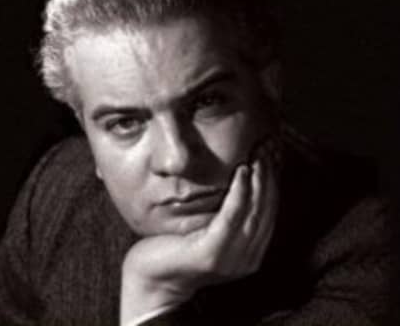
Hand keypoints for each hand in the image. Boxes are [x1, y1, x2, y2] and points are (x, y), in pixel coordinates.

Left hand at [120, 140, 279, 324]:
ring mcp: (232, 258)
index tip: (272, 154)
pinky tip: (242, 171)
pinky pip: (232, 217)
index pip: (270, 211)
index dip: (273, 181)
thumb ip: (227, 213)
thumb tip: (239, 177)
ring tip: (258, 154)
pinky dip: (239, 193)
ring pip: (254, 211)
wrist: (151, 277)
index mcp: (251, 252)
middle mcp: (248, 258)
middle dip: (270, 176)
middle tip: (269, 146)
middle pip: (267, 210)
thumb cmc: (176, 247)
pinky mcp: (213, 254)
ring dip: (259, 180)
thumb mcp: (209, 228)